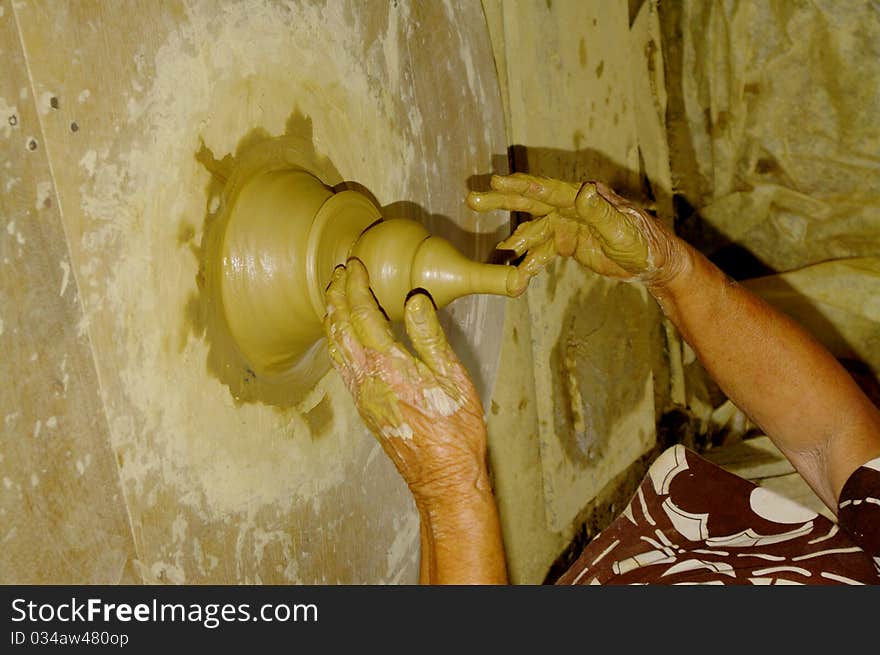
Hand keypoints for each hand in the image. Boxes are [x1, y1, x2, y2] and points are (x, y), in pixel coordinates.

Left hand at [323, 259, 489, 506]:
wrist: (443, 477)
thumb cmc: (456, 431)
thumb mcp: (453, 379)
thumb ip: (431, 336)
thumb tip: (414, 299)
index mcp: (389, 366)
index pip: (363, 314)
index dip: (357, 286)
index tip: (355, 264)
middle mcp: (366, 379)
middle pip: (340, 327)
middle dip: (337, 296)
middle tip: (339, 272)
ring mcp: (361, 395)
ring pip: (336, 347)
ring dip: (333, 317)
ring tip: (334, 295)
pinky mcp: (364, 406)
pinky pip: (341, 365)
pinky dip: (336, 340)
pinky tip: (342, 336)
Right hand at [466, 173, 683, 293]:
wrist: (652, 263)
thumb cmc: (644, 244)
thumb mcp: (622, 231)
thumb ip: (601, 213)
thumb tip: (585, 191)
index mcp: (585, 198)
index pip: (549, 190)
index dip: (523, 186)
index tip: (497, 181)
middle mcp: (572, 206)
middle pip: (532, 201)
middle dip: (503, 200)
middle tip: (473, 199)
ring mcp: (568, 224)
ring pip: (534, 228)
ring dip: (514, 238)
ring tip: (498, 250)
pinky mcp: (567, 242)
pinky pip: (543, 250)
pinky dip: (529, 260)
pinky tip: (515, 272)